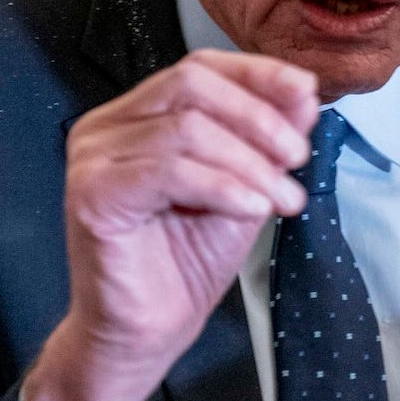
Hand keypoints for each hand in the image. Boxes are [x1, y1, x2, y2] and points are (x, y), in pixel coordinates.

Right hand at [23, 50, 315, 400]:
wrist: (148, 333)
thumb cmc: (185, 262)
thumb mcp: (244, 184)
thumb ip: (267, 137)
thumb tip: (304, 93)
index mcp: (138, 115)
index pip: (199, 68)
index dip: (256, 74)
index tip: (307, 94)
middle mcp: (107, 126)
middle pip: (191, 85)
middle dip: (258, 118)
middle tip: (296, 159)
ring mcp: (92, 157)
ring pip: (186, 128)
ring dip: (249, 162)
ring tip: (281, 199)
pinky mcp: (91, 193)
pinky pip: (168, 170)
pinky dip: (221, 185)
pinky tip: (252, 208)